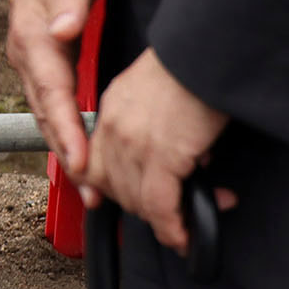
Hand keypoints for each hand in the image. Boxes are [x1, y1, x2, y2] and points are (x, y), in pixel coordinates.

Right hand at [3, 0, 105, 182]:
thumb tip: (66, 29)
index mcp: (33, 33)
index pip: (52, 92)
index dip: (67, 129)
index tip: (81, 161)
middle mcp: (25, 51)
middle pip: (46, 111)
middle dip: (66, 153)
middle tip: (90, 191)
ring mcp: (28, 57)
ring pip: (45, 111)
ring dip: (64, 147)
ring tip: (86, 184)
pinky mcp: (38, 59)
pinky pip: (48, 101)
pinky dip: (62, 129)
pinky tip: (74, 150)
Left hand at [86, 49, 235, 251]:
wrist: (198, 55)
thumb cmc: (185, 72)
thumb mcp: (152, 100)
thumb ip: (149, 130)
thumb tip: (175, 164)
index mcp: (108, 113)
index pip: (90, 162)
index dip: (104, 189)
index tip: (120, 203)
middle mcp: (112, 129)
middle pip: (110, 186)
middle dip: (139, 207)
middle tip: (169, 213)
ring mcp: (133, 143)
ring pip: (134, 199)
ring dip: (161, 220)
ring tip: (186, 222)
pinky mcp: (161, 155)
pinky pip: (159, 204)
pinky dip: (172, 226)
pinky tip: (183, 233)